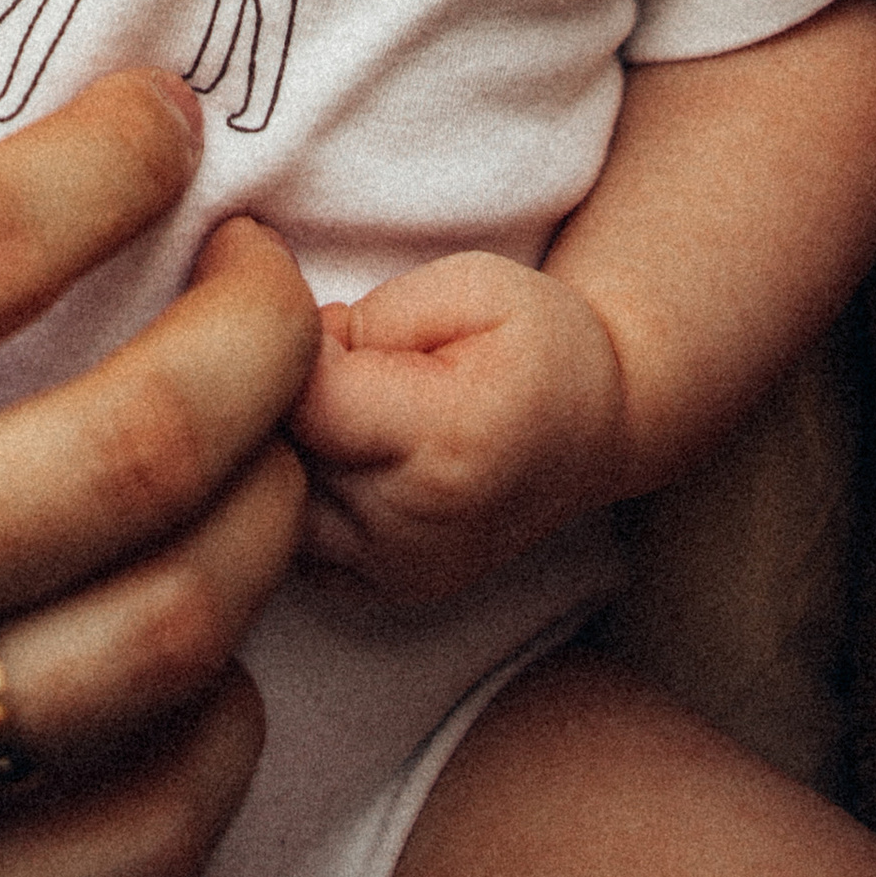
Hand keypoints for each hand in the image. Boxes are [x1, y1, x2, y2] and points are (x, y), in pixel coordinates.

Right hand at [0, 0, 321, 876]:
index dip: (104, 165)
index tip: (166, 118)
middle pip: (117, 452)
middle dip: (253, 333)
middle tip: (269, 271)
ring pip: (157, 640)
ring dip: (264, 513)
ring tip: (267, 435)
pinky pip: (124, 842)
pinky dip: (212, 741)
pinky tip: (203, 653)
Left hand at [289, 250, 626, 607]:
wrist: (595, 423)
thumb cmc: (535, 340)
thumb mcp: (470, 284)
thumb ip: (372, 315)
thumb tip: (294, 355)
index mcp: (444, 440)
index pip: (307, 403)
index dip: (293, 347)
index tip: (322, 318)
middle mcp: (418, 524)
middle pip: (287, 457)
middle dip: (285, 397)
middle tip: (335, 357)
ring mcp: (403, 571)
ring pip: (280, 508)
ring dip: (291, 451)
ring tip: (341, 405)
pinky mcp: (391, 592)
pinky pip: (299, 546)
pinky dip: (306, 497)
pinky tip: (347, 453)